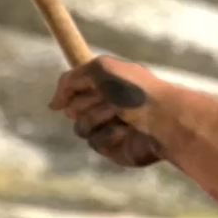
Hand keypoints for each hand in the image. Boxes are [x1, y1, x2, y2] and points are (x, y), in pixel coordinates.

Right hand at [49, 56, 164, 167]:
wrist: (162, 117)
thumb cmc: (136, 89)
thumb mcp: (101, 69)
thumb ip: (71, 79)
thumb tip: (55, 105)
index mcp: (111, 85)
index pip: (76, 87)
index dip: (70, 91)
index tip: (63, 98)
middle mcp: (110, 106)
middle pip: (73, 108)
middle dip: (86, 103)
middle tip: (109, 100)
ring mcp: (112, 128)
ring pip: (80, 127)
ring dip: (96, 117)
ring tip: (119, 114)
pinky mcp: (115, 148)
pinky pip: (94, 143)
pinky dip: (107, 134)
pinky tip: (124, 131)